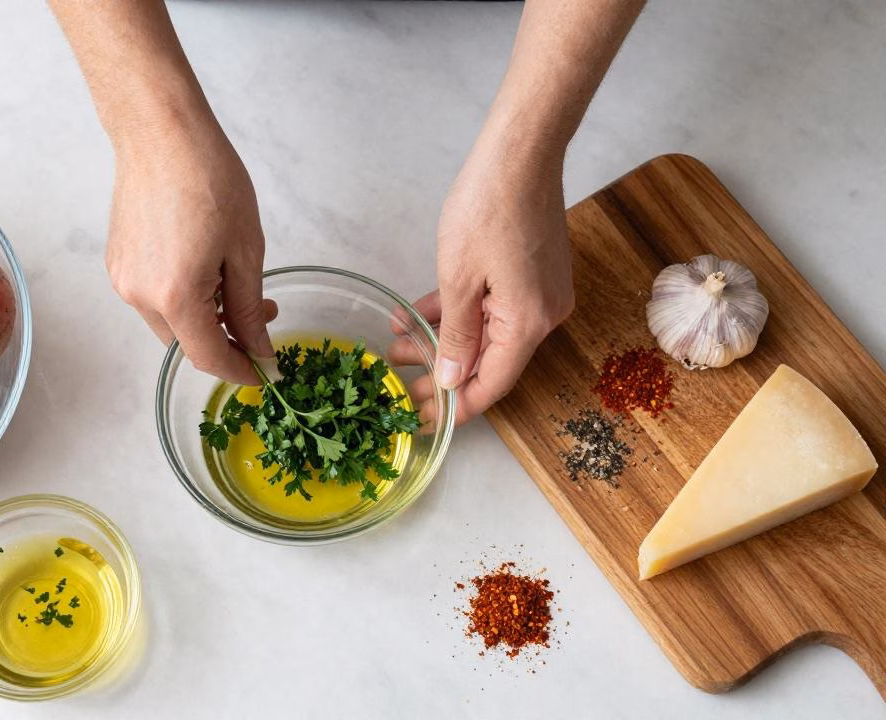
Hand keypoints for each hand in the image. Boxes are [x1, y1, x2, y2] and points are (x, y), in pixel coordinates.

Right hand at [107, 126, 273, 385]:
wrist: (160, 132)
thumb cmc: (208, 178)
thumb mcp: (246, 249)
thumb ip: (250, 308)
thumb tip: (259, 348)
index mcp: (176, 297)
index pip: (209, 358)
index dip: (239, 370)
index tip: (265, 372)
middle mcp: (140, 296)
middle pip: (187, 343)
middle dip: (226, 339)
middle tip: (262, 314)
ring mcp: (123, 280)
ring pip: (170, 322)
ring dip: (204, 316)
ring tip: (235, 282)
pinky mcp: (117, 263)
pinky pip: (153, 297)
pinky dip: (182, 296)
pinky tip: (205, 266)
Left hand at [392, 145, 573, 428]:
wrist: (522, 153)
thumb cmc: (488, 208)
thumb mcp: (458, 279)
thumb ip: (456, 335)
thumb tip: (453, 380)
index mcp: (528, 323)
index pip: (492, 384)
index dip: (458, 408)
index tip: (426, 420)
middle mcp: (543, 315)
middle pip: (489, 361)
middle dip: (441, 374)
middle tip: (400, 385)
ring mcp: (541, 293)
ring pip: (487, 333)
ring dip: (444, 341)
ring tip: (398, 345)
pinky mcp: (533, 273)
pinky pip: (493, 307)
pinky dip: (460, 313)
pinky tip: (419, 314)